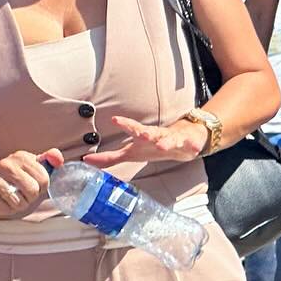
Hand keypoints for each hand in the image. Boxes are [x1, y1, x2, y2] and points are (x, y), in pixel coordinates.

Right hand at [0, 148, 62, 217]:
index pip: (44, 178)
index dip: (44, 187)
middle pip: (32, 191)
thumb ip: (47, 160)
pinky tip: (5, 202)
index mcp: (22, 157)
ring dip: (21, 205)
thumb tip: (59, 161)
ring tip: (16, 198)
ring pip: (19, 202)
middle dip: (32, 197)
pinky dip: (9, 210)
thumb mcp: (28, 162)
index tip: (38, 186)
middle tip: (27, 194)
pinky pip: (6, 209)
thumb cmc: (11, 172)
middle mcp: (7, 165)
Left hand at [82, 116, 206, 167]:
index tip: (115, 119)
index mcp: (145, 136)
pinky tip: (195, 149)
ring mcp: (175, 139)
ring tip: (162, 145)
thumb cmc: (154, 146)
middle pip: (151, 132)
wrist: (185, 139)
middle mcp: (158, 135)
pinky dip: (193, 146)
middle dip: (146, 132)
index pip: (133, 129)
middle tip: (141, 134)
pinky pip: (191, 146)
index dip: (125, 124)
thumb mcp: (131, 153)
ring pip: (171, 139)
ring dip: (167, 141)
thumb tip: (85, 161)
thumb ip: (109, 157)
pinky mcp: (189, 144)